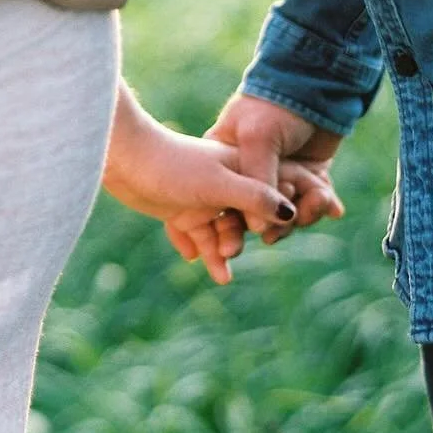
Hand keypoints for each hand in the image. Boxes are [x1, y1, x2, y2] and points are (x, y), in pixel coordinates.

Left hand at [103, 91, 305, 284]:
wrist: (123, 156)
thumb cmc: (173, 163)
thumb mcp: (219, 183)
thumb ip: (254, 199)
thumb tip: (288, 214)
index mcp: (242, 166)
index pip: (278, 186)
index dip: (293, 203)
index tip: (309, 219)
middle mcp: (225, 182)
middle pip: (249, 216)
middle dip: (246, 236)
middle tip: (234, 253)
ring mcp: (202, 197)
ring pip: (222, 230)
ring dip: (222, 251)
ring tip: (222, 276)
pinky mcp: (179, 209)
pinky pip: (196, 235)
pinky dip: (199, 249)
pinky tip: (196, 261)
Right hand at [191, 91, 345, 269]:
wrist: (316, 82)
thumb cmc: (274, 106)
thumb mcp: (258, 140)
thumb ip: (257, 183)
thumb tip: (260, 229)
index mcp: (224, 161)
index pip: (219, 204)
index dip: (223, 229)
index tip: (230, 250)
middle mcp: (250, 173)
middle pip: (252, 216)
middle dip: (267, 228)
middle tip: (275, 235)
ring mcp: (280, 175)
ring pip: (285, 214)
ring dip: (300, 216)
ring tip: (315, 206)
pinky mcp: (307, 175)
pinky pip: (310, 203)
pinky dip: (321, 206)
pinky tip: (334, 207)